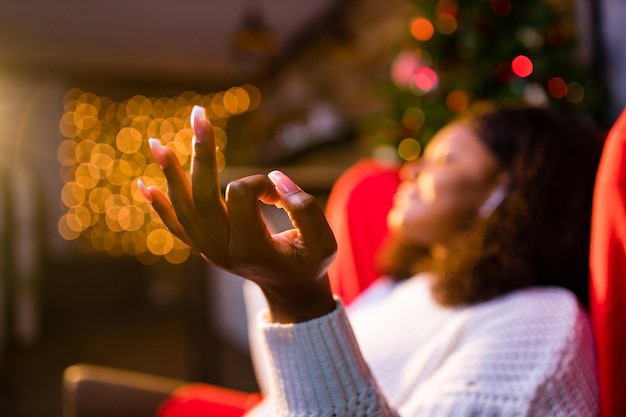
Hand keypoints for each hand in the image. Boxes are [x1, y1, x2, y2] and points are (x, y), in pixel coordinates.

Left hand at [138, 106, 336, 322]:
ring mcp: (207, 250)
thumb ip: (305, 208)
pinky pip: (175, 224)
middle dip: (201, 152)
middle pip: (202, 195)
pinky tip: (143, 185)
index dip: (262, 183)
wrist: (287, 289)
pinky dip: (160, 204)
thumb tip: (275, 177)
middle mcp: (220, 250)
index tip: (280, 193)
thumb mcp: (323, 242)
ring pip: (183, 207)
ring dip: (170, 173)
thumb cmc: (308, 263)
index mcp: (250, 248)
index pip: (241, 195)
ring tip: (155, 143)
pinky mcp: (202, 247)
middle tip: (199, 115)